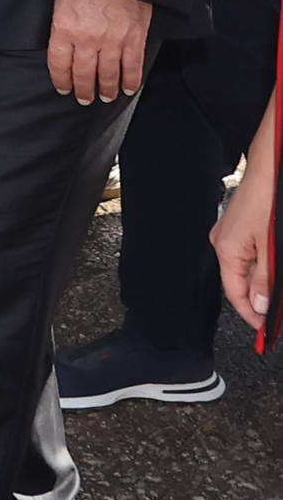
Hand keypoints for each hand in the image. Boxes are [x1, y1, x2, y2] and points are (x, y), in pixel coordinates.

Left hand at [47, 0, 150, 103]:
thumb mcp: (61, 4)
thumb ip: (61, 28)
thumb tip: (62, 48)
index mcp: (65, 29)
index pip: (59, 64)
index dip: (61, 80)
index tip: (63, 88)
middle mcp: (87, 39)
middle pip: (84, 73)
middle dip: (84, 90)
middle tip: (84, 99)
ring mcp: (112, 40)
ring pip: (108, 74)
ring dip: (106, 89)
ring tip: (105, 97)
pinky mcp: (134, 38)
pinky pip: (132, 66)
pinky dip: (131, 80)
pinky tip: (128, 88)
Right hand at [212, 168, 273, 332]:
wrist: (269, 169)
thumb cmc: (268, 201)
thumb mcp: (271, 247)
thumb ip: (265, 279)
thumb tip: (260, 306)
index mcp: (227, 251)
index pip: (236, 294)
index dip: (251, 315)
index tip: (266, 330)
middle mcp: (223, 244)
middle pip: (240, 282)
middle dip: (259, 300)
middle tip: (277, 315)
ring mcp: (229, 234)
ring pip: (246, 269)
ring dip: (262, 283)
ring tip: (277, 294)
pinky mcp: (238, 227)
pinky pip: (248, 255)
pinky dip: (261, 267)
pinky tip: (273, 270)